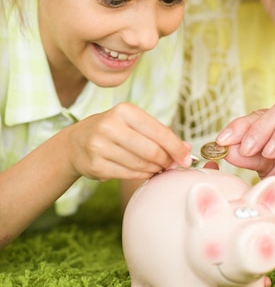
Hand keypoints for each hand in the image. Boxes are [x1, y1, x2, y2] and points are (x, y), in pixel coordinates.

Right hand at [63, 102, 191, 182]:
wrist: (76, 142)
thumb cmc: (114, 131)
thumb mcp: (134, 123)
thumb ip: (160, 134)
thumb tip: (187, 149)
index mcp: (125, 111)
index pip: (159, 132)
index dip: (176, 148)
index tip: (187, 159)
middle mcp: (110, 126)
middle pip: (152, 151)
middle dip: (166, 161)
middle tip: (171, 165)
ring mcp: (100, 146)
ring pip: (141, 165)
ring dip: (154, 169)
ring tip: (157, 168)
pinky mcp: (96, 165)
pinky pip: (128, 174)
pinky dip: (141, 175)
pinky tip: (144, 172)